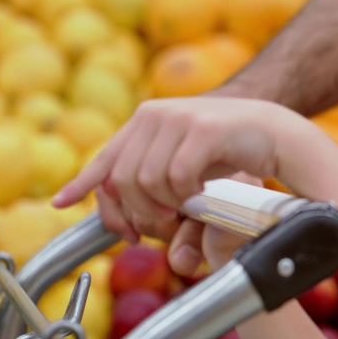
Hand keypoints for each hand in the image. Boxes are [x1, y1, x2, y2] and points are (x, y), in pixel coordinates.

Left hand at [52, 98, 304, 241]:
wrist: (275, 132)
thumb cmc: (231, 154)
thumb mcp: (185, 171)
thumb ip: (155, 188)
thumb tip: (128, 223)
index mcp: (144, 121)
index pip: (104, 157)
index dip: (81, 183)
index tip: (62, 202)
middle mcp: (153, 115)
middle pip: (121, 180)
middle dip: (140, 211)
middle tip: (166, 224)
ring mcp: (177, 118)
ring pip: (145, 181)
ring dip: (166, 205)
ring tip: (188, 206)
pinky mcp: (202, 129)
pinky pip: (176, 177)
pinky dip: (187, 195)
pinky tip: (203, 193)